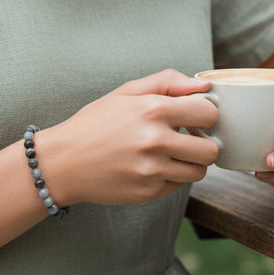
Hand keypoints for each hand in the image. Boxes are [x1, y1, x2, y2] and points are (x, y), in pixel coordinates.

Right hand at [38, 69, 219, 206]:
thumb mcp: (126, 92)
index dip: (204, 114)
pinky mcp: (148, 192)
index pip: (208, 113)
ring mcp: (152, 170)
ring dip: (190, 163)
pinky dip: (171, 177)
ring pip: (199, 172)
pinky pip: (178, 186)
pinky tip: (151, 166)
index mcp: (153, 110)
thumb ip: (167, 82)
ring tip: (170, 154)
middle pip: (210, 149)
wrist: (63, 161)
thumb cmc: (95, 123)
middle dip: (203, 143)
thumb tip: (203, 87)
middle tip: (186, 139)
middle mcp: (155, 141)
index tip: (193, 117)